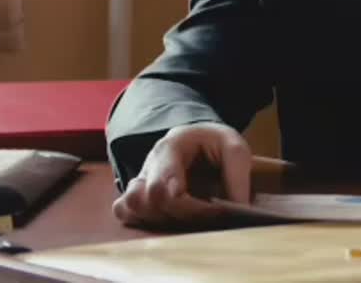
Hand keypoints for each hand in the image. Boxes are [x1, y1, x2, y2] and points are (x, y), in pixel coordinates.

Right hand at [111, 122, 251, 228]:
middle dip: (179, 214)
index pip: (163, 184)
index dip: (186, 205)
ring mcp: (140, 178)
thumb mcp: (235, 149)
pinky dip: (142, 220)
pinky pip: (123, 210)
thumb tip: (238, 210)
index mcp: (171, 146)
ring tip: (189, 216)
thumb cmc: (216, 143)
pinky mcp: (137, 193)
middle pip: (144, 198)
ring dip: (158, 219)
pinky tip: (169, 219)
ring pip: (129, 205)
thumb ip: (238, 177)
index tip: (214, 211)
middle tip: (209, 215)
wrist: (202, 139)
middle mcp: (150, 163)